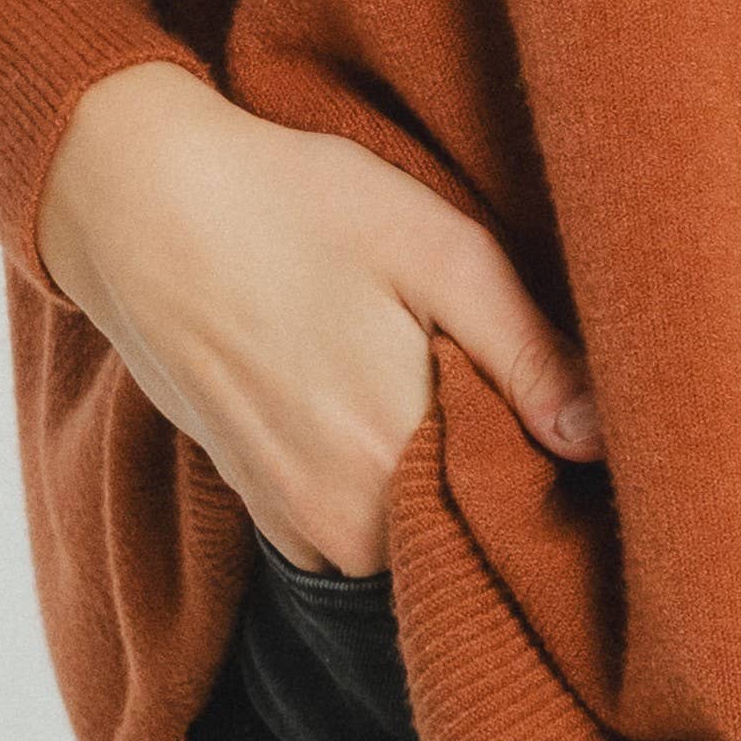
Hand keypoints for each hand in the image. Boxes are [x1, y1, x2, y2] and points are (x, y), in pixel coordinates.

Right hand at [33, 62, 602, 575]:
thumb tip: (602, 443)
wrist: (137, 205)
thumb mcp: (435, 250)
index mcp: (394, 467)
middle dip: (504, 476)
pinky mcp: (266, 511)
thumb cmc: (293, 208)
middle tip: (513, 380)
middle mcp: (343, 529)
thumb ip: (526, 355)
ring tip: (442, 383)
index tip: (570, 410)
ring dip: (442, 479)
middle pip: (468, 531)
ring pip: (415, 535)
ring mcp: (297, 527)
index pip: (521, 515)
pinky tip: (383, 399)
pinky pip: (362, 529)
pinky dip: (386, 481)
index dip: (558, 466)